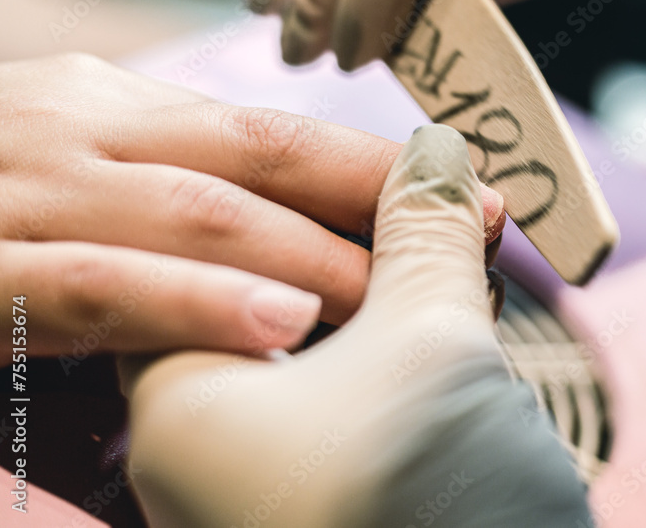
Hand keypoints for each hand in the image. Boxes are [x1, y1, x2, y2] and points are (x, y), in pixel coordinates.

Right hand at [0, 54, 503, 357]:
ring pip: (201, 215)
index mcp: (119, 108)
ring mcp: (30, 193)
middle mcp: (83, 130)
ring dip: (316, 253)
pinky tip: (279, 325)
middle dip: (380, 199)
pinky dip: (196, 303)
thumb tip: (304, 241)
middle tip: (481, 238)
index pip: (278, 133)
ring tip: (409, 290)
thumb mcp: (91, 176)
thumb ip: (184, 195)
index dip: (384, 165)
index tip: (475, 194)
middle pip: (262, 158)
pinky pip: (102, 285)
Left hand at [121, 125, 590, 526]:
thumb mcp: (434, 346)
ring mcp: (255, 484)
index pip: (218, 250)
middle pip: (268, 291)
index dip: (314, 195)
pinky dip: (395, 354)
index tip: (400, 167)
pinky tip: (451, 326)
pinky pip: (342, 397)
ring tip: (462, 260)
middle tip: (448, 209)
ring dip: (393, 295)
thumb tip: (438, 152)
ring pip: (316, 348)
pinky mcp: (312, 498)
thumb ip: (424, 236)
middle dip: (366, 239)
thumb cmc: (430, 504)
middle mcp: (198, 451)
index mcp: (182, 403)